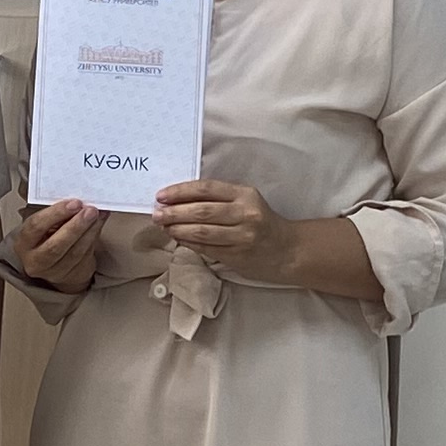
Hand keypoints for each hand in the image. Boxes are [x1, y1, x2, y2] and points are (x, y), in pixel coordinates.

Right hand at [14, 198, 103, 291]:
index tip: (74, 203)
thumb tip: (74, 199)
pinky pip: (86, 256)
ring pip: (74, 253)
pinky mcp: (73, 276)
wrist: (54, 260)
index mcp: (24, 243)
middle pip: (56, 246)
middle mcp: (35, 261)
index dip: (55, 214)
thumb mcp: (42, 222)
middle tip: (89, 211)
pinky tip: (99, 223)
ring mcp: (54, 272)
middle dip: (75, 226)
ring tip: (98, 215)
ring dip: (89, 231)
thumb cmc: (46, 235)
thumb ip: (53, 212)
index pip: (36, 227)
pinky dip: (95, 237)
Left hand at [151, 177, 292, 282]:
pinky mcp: (238, 256)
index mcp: (245, 195)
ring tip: (165, 227)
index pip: (206, 189)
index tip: (162, 196)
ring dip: (178, 229)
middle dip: (174, 212)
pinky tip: (179, 239)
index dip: (181, 192)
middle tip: (157, 214)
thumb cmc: (262, 222)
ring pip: (202, 232)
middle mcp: (245, 214)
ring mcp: (242, 237)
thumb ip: (219, 199)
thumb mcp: (246, 201)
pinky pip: (206, 248)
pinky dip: (189, 243)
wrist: (287, 250)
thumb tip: (178, 201)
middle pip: (201, 211)